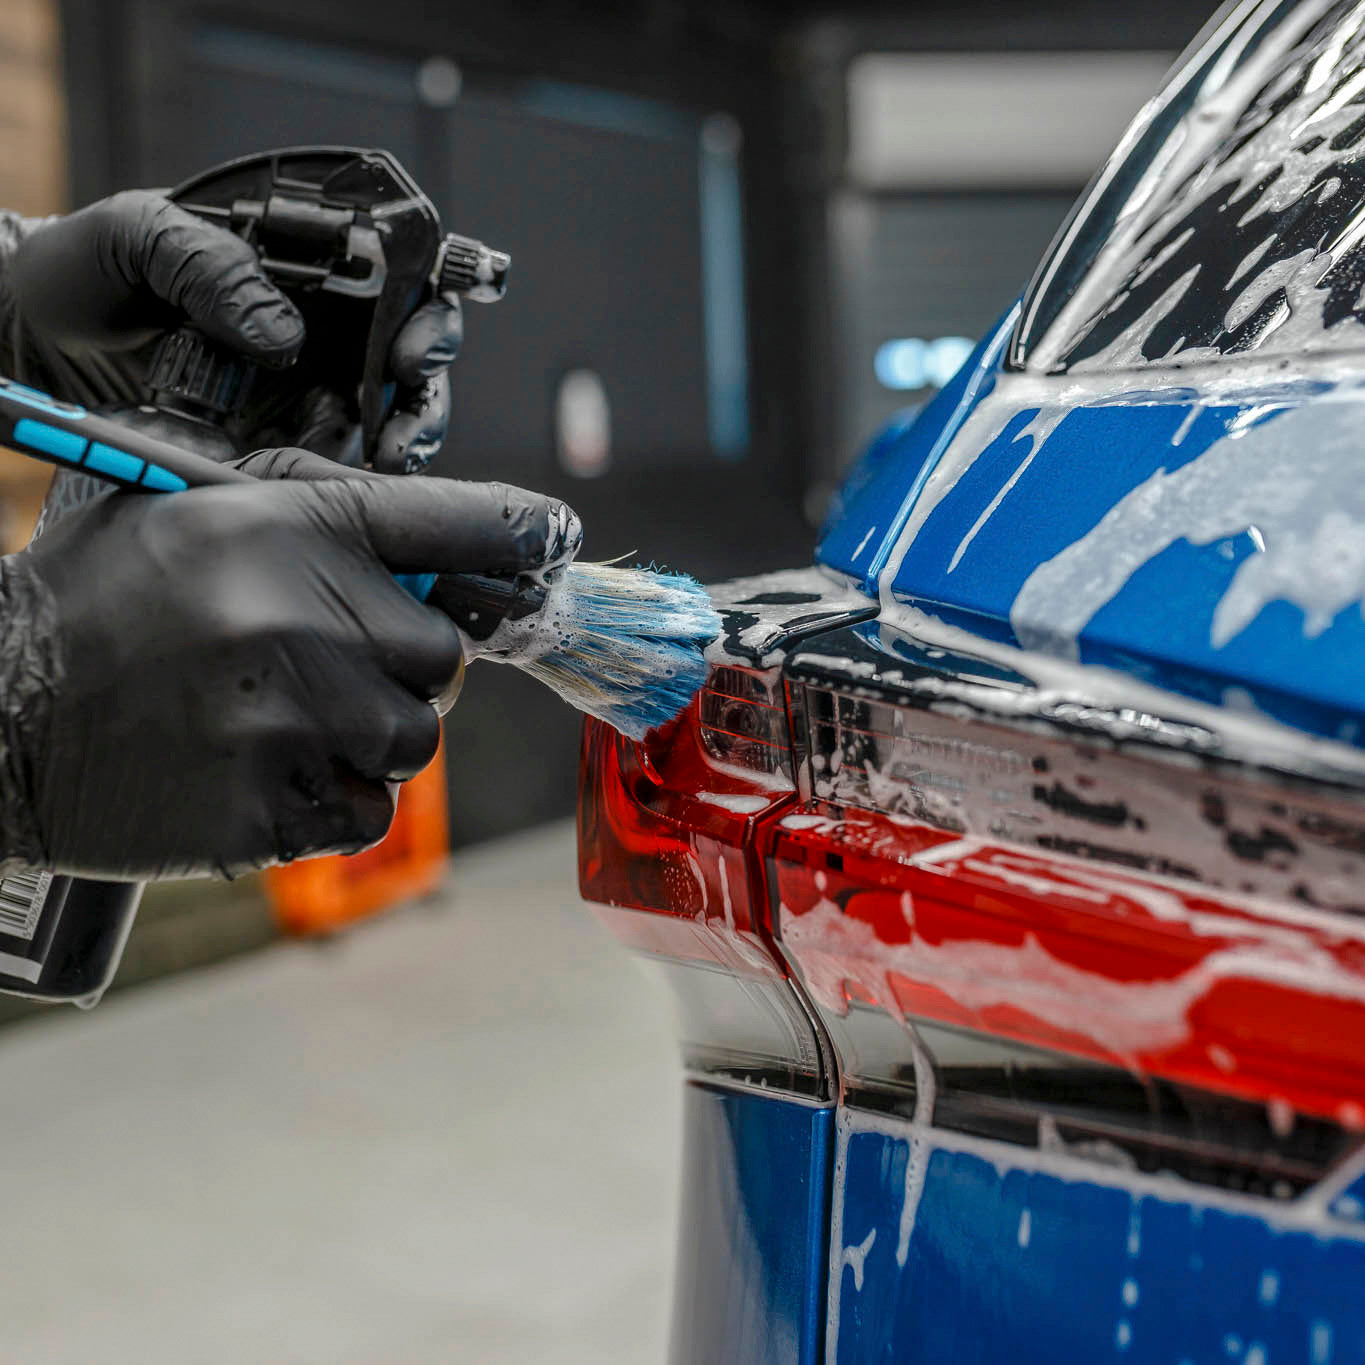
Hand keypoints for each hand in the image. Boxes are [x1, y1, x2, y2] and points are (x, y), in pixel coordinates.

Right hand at [0, 468, 554, 878]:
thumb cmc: (95, 604)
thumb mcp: (184, 507)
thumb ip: (305, 508)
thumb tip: (416, 535)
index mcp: (285, 532)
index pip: (449, 521)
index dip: (516, 531)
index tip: (552, 537)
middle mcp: (300, 622)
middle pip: (444, 659)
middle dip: (405, 668)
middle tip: (334, 667)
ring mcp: (288, 725)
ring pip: (414, 743)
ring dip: (372, 738)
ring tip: (286, 721)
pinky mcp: (272, 813)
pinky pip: (368, 811)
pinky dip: (336, 800)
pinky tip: (263, 772)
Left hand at [4, 191, 461, 469]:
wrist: (29, 338)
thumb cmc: (83, 269)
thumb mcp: (140, 234)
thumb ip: (211, 265)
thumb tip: (280, 332)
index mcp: (299, 264)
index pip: (391, 275)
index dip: (422, 304)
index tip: (412, 338)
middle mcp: (316, 328)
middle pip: (405, 352)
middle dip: (424, 380)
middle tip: (408, 393)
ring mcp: (301, 388)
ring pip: (385, 413)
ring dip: (402, 435)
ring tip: (391, 452)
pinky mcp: (276, 441)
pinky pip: (331, 461)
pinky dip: (350, 476)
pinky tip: (350, 481)